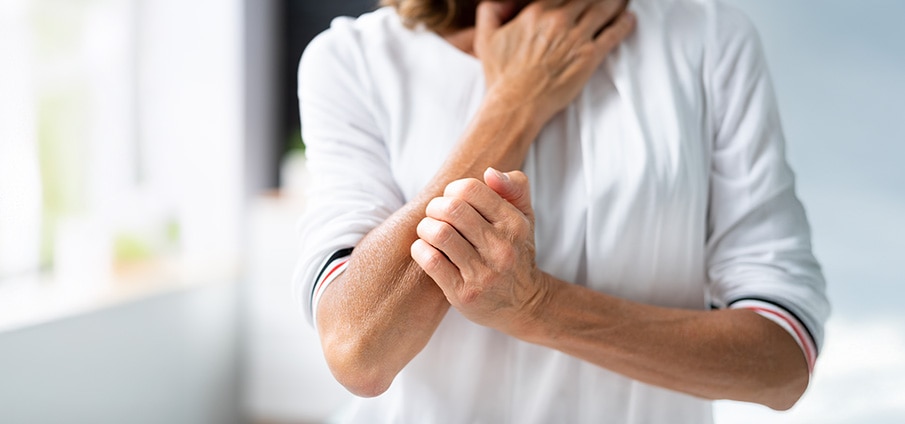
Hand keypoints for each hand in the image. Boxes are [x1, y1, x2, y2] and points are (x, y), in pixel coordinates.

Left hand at [411, 167, 547, 333]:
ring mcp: (484, 274)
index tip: (452, 200)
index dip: (453, 190)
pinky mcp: (464, 294)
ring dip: (425, 228)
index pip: (470, 190)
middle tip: (435, 215)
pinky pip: (431, 261)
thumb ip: (515, 187)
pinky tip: (425, 250)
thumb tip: (489, 172)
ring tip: (428, 232)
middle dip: (435, 207)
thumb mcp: (525, 217)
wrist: (524, 304)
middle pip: (451, 209)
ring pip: (439, 234)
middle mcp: (502, 248)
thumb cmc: (516, 251)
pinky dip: (420, 250)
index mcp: (514, 224)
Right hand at [475, 0, 634, 122]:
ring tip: (622, 0)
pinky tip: (629, 18)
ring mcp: (577, 38)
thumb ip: (490, 11)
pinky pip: (614, 33)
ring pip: (605, 9)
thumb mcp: (486, 38)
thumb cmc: (501, 76)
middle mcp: (560, 20)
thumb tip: (503, 2)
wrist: (516, 105)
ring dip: (616, 2)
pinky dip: (624, 23)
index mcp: (538, 12)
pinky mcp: (590, 57)